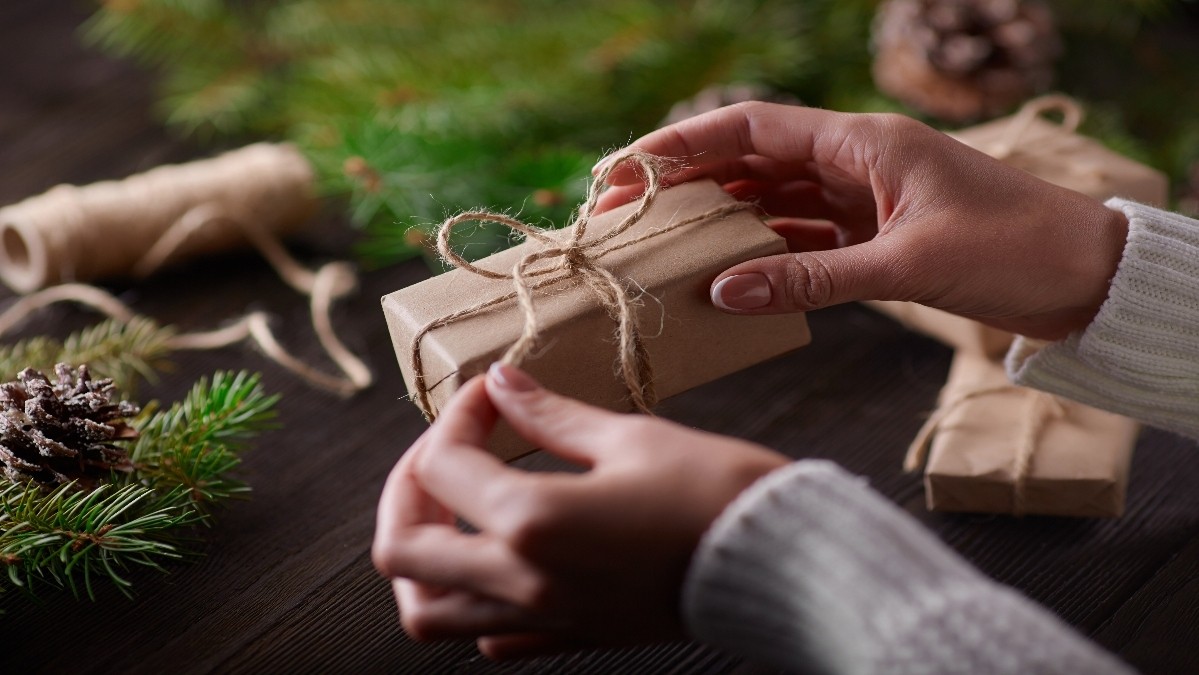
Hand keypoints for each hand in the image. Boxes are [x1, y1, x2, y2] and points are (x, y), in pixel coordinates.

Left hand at [372, 364, 788, 658]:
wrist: (781, 566)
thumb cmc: (717, 494)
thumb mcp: (631, 437)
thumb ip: (551, 415)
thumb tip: (501, 383)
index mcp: (531, 521)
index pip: (443, 463)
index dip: (459, 413)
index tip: (495, 393)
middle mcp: (522, 581)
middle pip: (401, 551)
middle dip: (406, 488)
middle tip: (445, 450)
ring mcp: (542, 618)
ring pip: (426, 611)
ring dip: (420, 556)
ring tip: (452, 510)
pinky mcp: (570, 636)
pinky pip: (486, 636)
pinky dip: (468, 599)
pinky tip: (500, 557)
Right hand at [595, 102, 1128, 340]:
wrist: (1084, 276)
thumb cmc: (1013, 249)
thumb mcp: (907, 265)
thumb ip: (812, 279)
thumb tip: (723, 293)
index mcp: (862, 141)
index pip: (752, 130)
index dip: (684, 143)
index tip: (627, 167)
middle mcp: (855, 160)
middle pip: (752, 163)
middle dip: (689, 185)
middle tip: (626, 212)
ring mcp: (863, 198)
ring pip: (772, 201)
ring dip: (721, 221)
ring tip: (663, 245)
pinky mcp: (875, 236)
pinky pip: (802, 237)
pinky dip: (764, 253)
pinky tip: (727, 273)